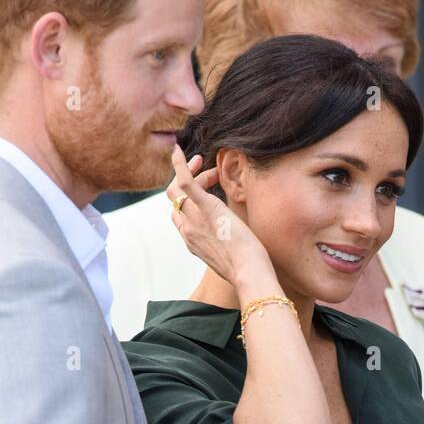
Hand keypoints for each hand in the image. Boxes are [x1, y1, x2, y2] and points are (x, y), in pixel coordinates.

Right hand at [166, 144, 271, 287]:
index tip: (210, 196)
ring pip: (178, 189)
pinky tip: (177, 150)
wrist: (248, 273)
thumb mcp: (229, 255)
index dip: (189, 201)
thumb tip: (234, 239)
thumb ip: (223, 244)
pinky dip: (179, 164)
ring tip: (209, 168)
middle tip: (211, 177)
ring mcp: (194, 219)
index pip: (179, 216)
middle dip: (189, 184)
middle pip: (175, 200)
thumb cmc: (246, 268)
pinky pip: (185, 182)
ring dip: (192, 173)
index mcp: (191, 241)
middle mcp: (187, 230)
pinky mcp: (207, 209)